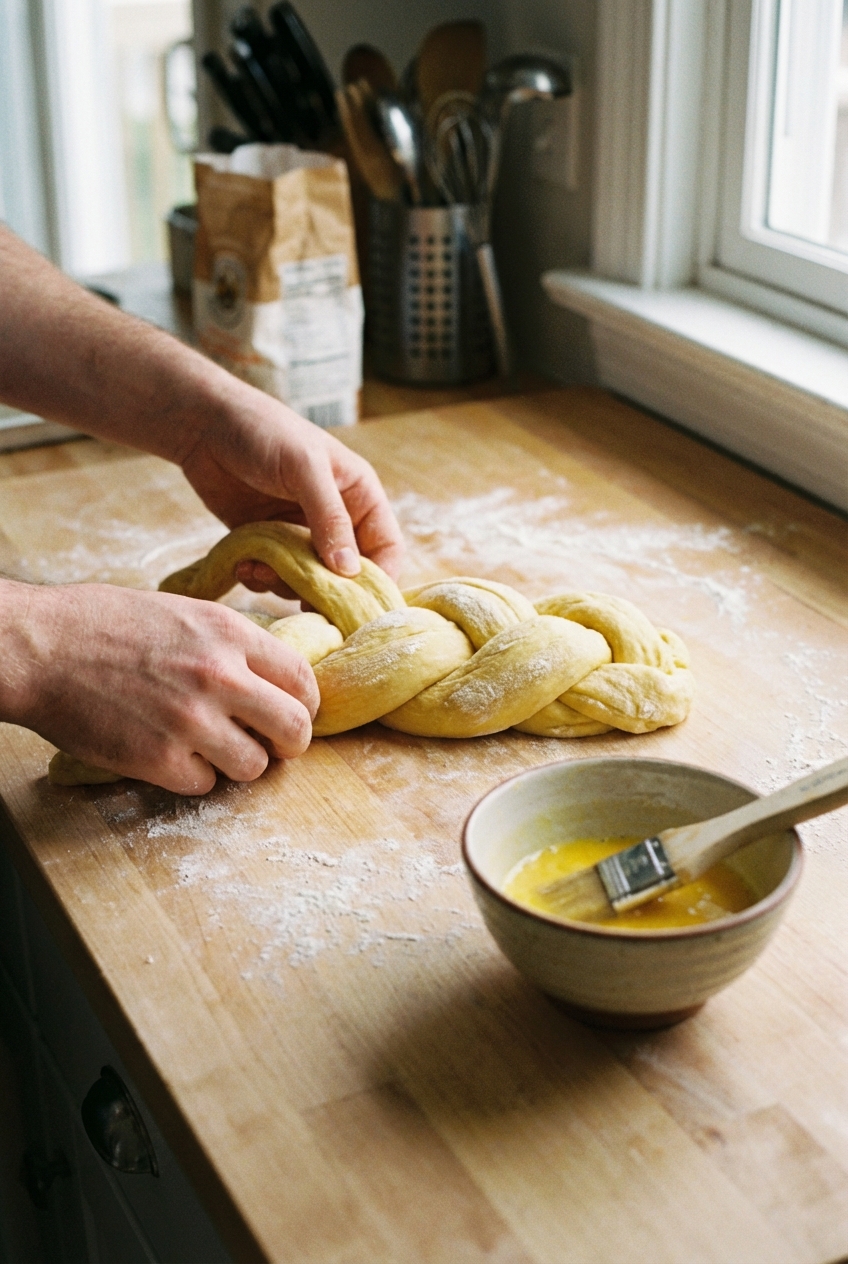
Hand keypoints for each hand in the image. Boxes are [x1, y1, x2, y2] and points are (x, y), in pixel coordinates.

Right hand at [1, 580, 318, 794]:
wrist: (40, 648)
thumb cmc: (104, 623)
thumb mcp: (183, 611)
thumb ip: (230, 644)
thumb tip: (270, 676)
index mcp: (229, 634)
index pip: (302, 680)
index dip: (305, 704)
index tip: (295, 713)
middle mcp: (219, 677)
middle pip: (294, 730)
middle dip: (289, 744)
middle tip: (271, 746)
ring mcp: (190, 721)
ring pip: (254, 767)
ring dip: (238, 763)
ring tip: (211, 749)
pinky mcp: (159, 760)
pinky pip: (203, 784)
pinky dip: (191, 776)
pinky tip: (170, 754)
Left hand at [180, 382, 404, 598]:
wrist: (204, 424)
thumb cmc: (265, 432)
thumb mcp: (304, 468)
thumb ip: (329, 518)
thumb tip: (349, 570)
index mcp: (359, 496)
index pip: (387, 549)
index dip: (380, 580)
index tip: (360, 608)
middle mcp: (336, 519)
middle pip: (347, 575)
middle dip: (326, 590)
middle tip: (301, 600)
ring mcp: (301, 533)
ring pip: (310, 581)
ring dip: (286, 585)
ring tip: (260, 569)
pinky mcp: (269, 542)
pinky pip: (276, 575)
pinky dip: (262, 579)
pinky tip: (244, 565)